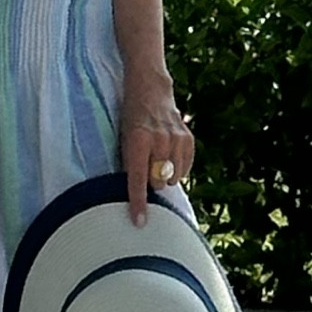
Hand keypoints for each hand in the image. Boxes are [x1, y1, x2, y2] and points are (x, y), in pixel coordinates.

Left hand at [120, 74, 193, 227]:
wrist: (150, 89)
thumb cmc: (131, 118)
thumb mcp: (123, 139)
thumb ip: (130, 164)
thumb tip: (135, 193)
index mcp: (137, 141)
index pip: (137, 179)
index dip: (138, 203)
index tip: (140, 221)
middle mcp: (158, 141)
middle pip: (158, 183)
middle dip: (151, 182)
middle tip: (146, 168)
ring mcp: (176, 139)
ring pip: (173, 178)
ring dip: (165, 175)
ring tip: (157, 160)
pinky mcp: (188, 139)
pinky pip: (185, 169)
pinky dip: (177, 169)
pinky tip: (169, 157)